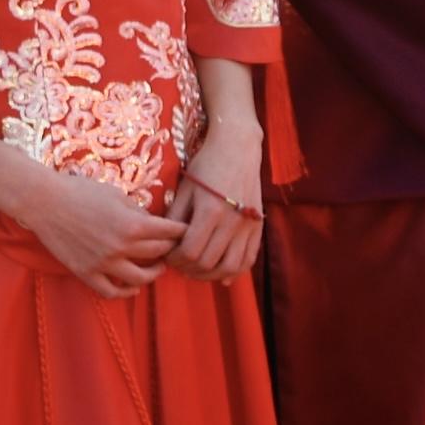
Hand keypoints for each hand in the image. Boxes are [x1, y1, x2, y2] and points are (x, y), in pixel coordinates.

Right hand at [23, 167, 177, 297]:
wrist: (44, 202)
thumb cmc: (80, 191)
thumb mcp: (116, 194)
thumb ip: (137, 211)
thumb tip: (153, 222)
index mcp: (133, 224)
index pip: (170, 232)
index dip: (181, 231)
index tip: (185, 231)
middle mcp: (121, 246)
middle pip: (159, 254)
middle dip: (170, 249)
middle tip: (174, 247)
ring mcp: (103, 263)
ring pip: (140, 279)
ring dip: (154, 274)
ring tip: (158, 268)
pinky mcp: (86, 273)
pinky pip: (111, 291)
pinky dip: (125, 292)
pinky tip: (133, 287)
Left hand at [165, 161, 264, 280]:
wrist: (238, 147)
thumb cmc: (206, 164)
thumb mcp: (185, 188)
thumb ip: (176, 218)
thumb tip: (166, 244)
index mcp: (211, 211)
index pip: (189, 252)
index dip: (174, 259)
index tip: (167, 255)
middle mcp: (233, 221)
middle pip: (208, 262)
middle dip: (188, 268)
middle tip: (178, 263)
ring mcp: (248, 225)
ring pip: (230, 266)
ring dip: (210, 275)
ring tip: (197, 270)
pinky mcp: (258, 226)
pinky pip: (249, 258)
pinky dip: (236, 271)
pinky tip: (223, 276)